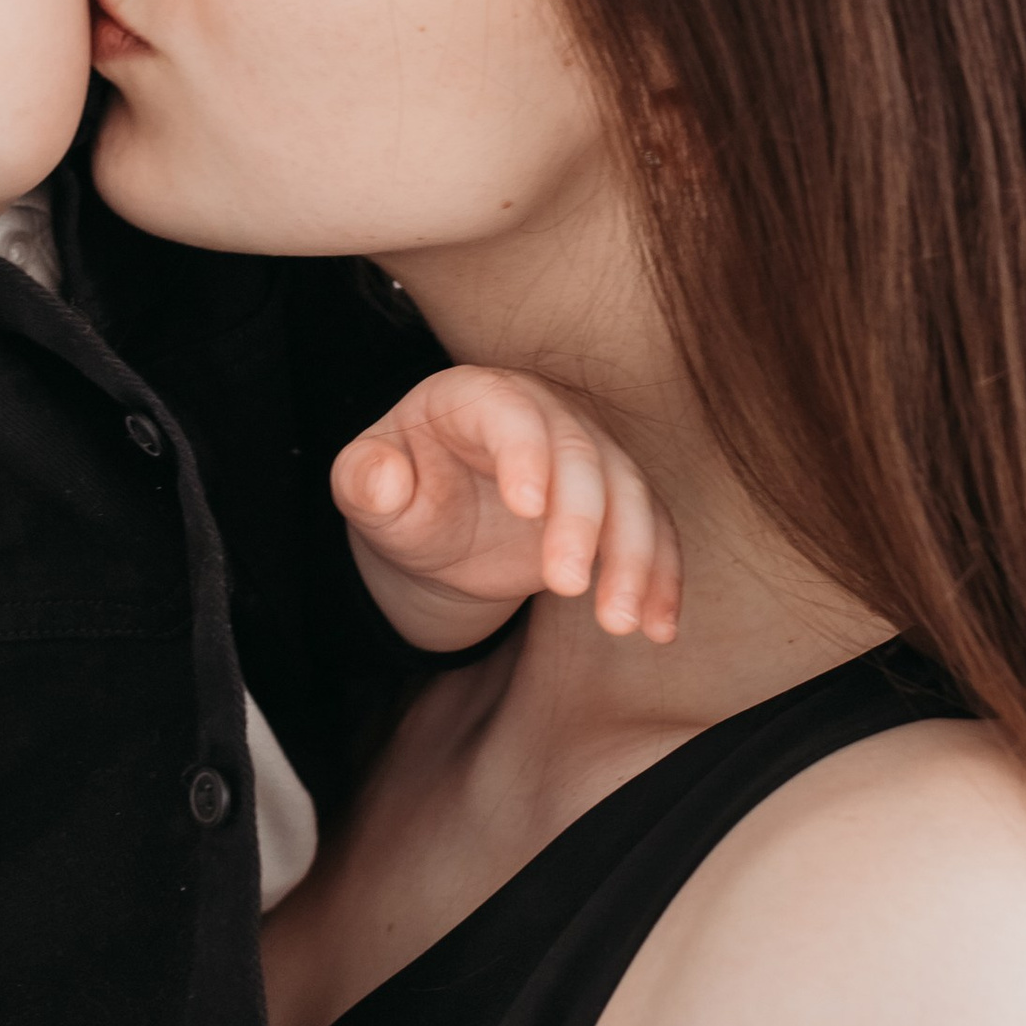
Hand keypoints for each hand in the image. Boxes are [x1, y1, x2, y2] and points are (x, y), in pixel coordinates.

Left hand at [334, 367, 681, 650]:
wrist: (443, 522)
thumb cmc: (404, 495)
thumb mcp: (366, 490)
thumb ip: (363, 480)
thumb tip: (383, 481)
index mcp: (477, 397)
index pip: (510, 415)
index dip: (523, 454)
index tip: (526, 508)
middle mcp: (545, 415)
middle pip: (582, 456)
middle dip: (583, 521)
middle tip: (567, 584)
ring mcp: (589, 456)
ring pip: (630, 496)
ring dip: (635, 560)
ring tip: (619, 623)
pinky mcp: (616, 502)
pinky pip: (654, 533)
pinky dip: (661, 578)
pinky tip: (658, 628)